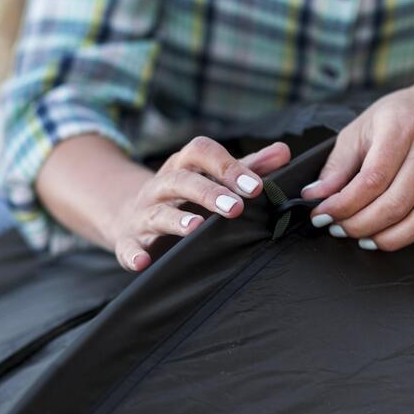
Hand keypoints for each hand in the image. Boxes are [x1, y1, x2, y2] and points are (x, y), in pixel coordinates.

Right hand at [107, 137, 291, 271]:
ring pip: (158, 212)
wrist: (129, 214)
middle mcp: (161, 186)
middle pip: (180, 180)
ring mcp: (143, 213)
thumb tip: (285, 153)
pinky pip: (127, 246)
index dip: (227, 166)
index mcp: (183, 166)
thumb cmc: (183, 195)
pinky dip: (133, 254)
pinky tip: (143, 262)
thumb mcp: (211, 177)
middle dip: (207, 192)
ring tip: (196, 228)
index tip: (257, 185)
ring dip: (176, 220)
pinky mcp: (129, 240)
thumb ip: (248, 167)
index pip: (201, 152)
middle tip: (236, 208)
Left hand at [300, 78, 413, 274]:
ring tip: (364, 240)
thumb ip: (338, 162)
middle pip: (395, 204)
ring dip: (391, 239)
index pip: (371, 180)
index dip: (342, 204)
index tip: (321, 214)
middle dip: (359, 225)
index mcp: (400, 131)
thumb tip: (314, 194)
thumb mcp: (362, 126)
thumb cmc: (402, 116)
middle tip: (337, 229)